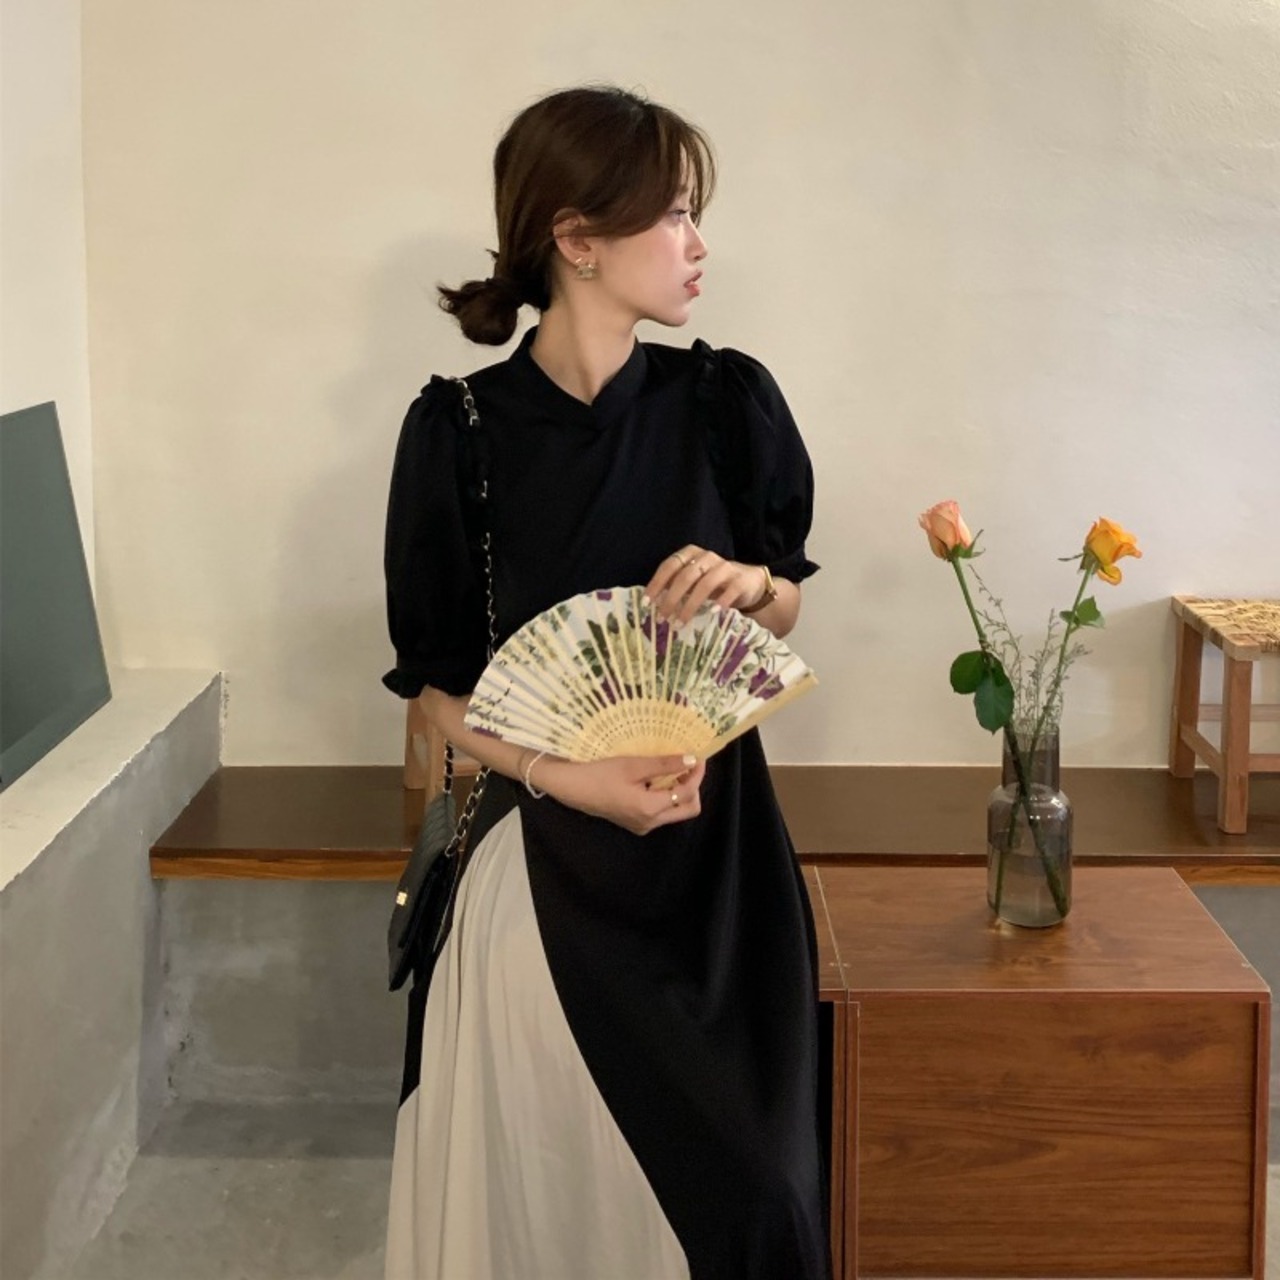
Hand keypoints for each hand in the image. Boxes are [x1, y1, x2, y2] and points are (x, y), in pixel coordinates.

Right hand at [535, 753, 706, 835]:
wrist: (572, 788)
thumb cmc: (600, 773)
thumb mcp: (633, 765)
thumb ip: (665, 764)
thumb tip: (691, 760)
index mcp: (650, 809)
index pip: (688, 793)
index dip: (697, 773)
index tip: (698, 756)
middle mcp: (650, 822)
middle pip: (688, 809)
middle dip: (693, 788)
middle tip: (686, 767)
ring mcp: (642, 825)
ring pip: (675, 812)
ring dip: (679, 791)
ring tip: (671, 770)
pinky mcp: (635, 823)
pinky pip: (660, 812)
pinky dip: (665, 796)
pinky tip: (655, 780)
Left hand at [644, 546, 766, 624]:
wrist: (748, 583)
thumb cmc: (713, 584)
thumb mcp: (692, 582)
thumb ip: (675, 587)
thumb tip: (651, 605)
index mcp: (691, 554)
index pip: (669, 565)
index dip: (657, 583)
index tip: (646, 602)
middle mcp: (707, 557)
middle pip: (685, 576)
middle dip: (671, 598)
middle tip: (662, 618)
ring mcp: (725, 567)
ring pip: (705, 584)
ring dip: (691, 605)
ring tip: (681, 622)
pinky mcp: (741, 580)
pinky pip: (731, 590)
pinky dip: (721, 602)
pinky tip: (712, 613)